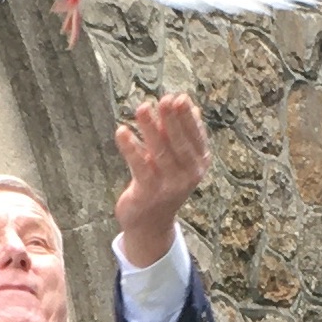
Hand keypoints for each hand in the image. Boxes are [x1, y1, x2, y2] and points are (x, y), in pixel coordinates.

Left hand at [114, 93, 209, 267]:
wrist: (150, 223)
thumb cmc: (164, 183)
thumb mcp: (179, 159)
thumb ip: (182, 135)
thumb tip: (191, 107)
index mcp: (199, 164)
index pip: (196, 136)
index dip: (187, 117)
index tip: (179, 98)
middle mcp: (187, 176)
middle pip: (179, 143)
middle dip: (171, 119)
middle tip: (163, 100)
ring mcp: (168, 186)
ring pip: (159, 152)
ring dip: (150, 128)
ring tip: (142, 108)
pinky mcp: (147, 193)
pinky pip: (139, 166)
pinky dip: (130, 147)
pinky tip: (121, 131)